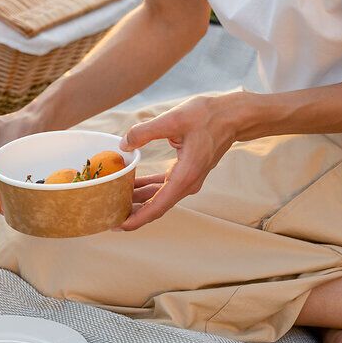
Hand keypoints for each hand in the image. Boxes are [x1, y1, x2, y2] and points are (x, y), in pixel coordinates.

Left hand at [118, 94, 243, 230]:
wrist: (234, 116)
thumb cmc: (208, 116)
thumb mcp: (174, 118)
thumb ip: (145, 131)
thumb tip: (123, 144)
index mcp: (185, 176)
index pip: (158, 206)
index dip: (137, 218)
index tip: (118, 225)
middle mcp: (187, 183)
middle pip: (156, 206)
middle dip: (133, 212)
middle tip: (107, 215)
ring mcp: (188, 179)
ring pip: (159, 196)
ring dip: (139, 199)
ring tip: (114, 201)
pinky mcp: (187, 171)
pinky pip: (164, 185)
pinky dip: (149, 187)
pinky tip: (132, 184)